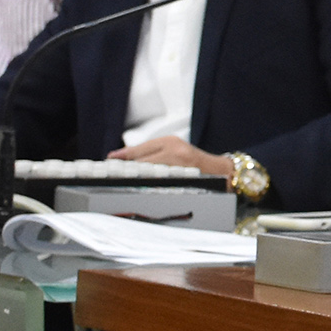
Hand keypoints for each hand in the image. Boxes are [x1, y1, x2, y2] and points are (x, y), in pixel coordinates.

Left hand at [110, 135, 233, 177]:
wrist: (220, 172)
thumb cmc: (194, 163)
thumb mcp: (175, 151)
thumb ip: (153, 154)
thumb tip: (124, 159)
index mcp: (170, 141)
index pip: (140, 148)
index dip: (123, 155)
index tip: (109, 160)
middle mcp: (174, 150)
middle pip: (142, 160)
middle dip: (126, 168)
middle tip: (110, 174)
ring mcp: (179, 164)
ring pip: (149, 171)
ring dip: (135, 177)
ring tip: (120, 181)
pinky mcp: (184, 177)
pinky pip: (161, 181)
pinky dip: (149, 185)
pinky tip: (140, 188)